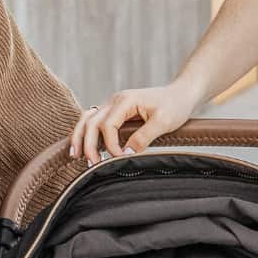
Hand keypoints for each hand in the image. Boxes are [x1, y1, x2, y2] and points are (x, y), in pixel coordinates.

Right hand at [70, 79, 203, 165]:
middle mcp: (114, 100)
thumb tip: (126, 154)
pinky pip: (92, 121)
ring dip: (80, 137)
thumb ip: (143, 138)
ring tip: (76, 156)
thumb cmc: (175, 105)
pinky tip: (83, 147)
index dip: (110, 145)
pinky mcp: (114, 112)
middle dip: (88, 145)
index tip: (119, 158)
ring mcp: (112, 105)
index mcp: (126, 100)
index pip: (107, 125)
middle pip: (90, 122)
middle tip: (91, 164)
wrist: (182, 93)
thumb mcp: (164, 122)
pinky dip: (85, 133)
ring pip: (86, 120)